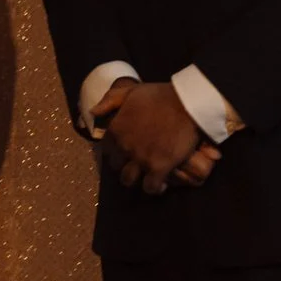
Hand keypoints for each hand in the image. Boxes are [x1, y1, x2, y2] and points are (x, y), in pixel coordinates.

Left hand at [100, 79, 212, 193]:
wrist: (187, 104)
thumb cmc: (160, 96)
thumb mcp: (129, 92)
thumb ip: (109, 102)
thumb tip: (93, 112)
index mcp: (115, 130)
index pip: (106, 150)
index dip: (115, 153)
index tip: (125, 153)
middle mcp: (124, 146)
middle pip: (116, 167)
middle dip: (125, 167)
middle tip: (137, 165)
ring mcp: (140, 158)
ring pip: (129, 180)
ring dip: (136, 180)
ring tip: (146, 176)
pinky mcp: (159, 167)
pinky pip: (150, 187)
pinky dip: (154, 188)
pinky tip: (160, 185)